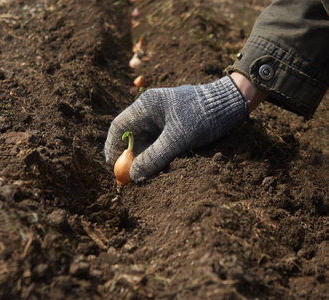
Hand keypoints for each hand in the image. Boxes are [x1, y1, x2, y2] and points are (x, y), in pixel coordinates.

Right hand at [104, 76, 248, 181]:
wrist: (233, 102)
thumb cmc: (204, 115)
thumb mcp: (178, 139)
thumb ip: (154, 157)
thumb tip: (133, 175)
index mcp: (146, 105)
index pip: (119, 127)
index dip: (113, 148)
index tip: (113, 167)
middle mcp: (151, 109)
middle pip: (132, 135)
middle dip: (130, 156)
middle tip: (132, 177)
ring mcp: (162, 116)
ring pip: (146, 140)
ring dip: (145, 157)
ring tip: (149, 174)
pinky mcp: (174, 123)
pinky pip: (159, 141)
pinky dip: (157, 154)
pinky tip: (162, 166)